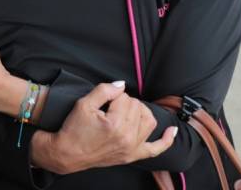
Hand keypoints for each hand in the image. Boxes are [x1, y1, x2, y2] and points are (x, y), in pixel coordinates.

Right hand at [31, 83, 176, 173]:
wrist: (68, 153)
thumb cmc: (74, 129)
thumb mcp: (83, 104)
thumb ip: (104, 90)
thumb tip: (121, 85)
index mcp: (115, 124)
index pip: (125, 98)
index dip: (113, 95)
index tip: (102, 101)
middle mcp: (127, 137)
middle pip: (137, 107)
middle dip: (124, 102)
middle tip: (109, 107)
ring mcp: (132, 148)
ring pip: (149, 120)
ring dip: (140, 112)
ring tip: (126, 111)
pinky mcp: (133, 156)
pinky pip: (156, 149)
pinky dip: (167, 140)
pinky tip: (172, 131)